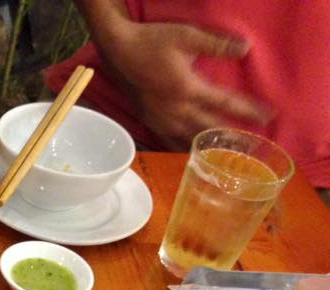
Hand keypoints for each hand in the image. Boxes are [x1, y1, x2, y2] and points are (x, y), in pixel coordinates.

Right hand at [99, 21, 270, 148]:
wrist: (118, 50)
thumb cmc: (152, 41)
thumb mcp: (187, 36)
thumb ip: (217, 45)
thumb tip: (246, 48)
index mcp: (187, 89)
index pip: (225, 103)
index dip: (249, 110)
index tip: (268, 116)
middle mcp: (175, 110)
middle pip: (209, 129)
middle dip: (232, 137)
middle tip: (251, 146)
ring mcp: (160, 119)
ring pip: (188, 141)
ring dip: (208, 149)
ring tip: (225, 157)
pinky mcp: (149, 121)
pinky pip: (169, 142)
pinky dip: (183, 150)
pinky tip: (192, 155)